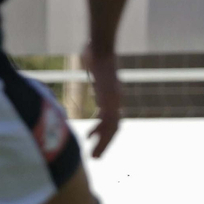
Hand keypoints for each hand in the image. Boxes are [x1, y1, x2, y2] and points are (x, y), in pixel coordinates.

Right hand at [83, 43, 120, 157]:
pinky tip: (90, 139)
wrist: (100, 46)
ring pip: (112, 128)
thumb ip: (91, 67)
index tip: (91, 138)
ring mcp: (115, 100)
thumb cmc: (94, 50)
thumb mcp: (92, 64)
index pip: (111, 119)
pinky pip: (107, 121)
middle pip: (114, 127)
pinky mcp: (110, 99)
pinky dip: (100, 133)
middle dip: (104, 143)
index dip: (103, 131)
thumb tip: (86, 55)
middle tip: (96, 157)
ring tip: (93, 156)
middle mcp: (116, 99)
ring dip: (103, 144)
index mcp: (113, 94)